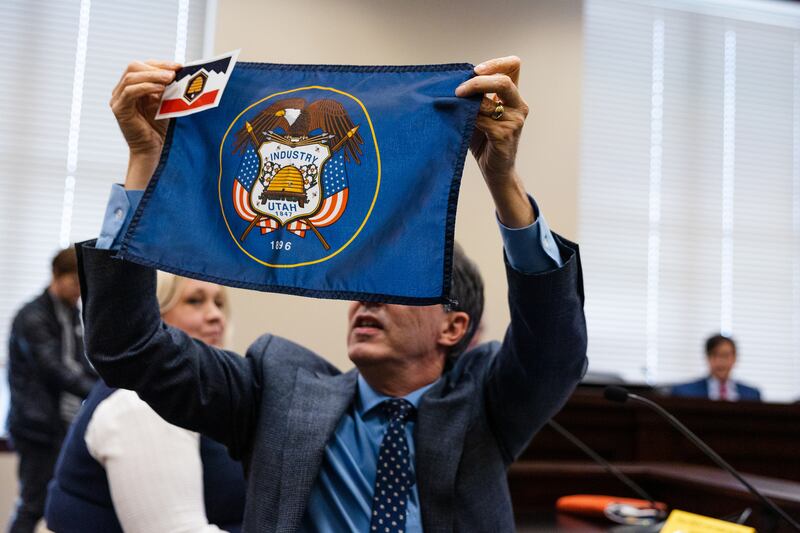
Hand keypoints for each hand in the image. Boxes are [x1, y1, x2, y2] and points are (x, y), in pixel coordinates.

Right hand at [110, 60, 180, 188]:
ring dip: (153, 75)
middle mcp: (122, 90)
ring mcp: (118, 99)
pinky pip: (130, 91)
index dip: (161, 64)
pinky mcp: (119, 109)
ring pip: (131, 76)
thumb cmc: (161, 128)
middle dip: (156, 67)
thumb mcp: (166, 102)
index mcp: (133, 86)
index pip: (143, 66)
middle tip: (174, 72)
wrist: (154, 150)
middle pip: (134, 66)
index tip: (179, 65)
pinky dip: (146, 87)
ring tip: (170, 79)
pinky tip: (160, 89)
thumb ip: (168, 87)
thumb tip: (179, 71)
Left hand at [455, 56, 533, 227]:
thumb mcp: (478, 114)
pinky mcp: (505, 135)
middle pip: (504, 80)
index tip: (476, 69)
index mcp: (513, 96)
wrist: (494, 170)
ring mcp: (515, 120)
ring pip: (490, 102)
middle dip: (478, 82)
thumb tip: (450, 83)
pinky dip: (469, 118)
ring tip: (454, 105)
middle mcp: (518, 105)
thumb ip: (472, 98)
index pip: (513, 65)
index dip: (495, 63)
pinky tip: (460, 122)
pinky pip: (483, 120)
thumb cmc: (483, 141)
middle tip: (459, 90)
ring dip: (468, 102)